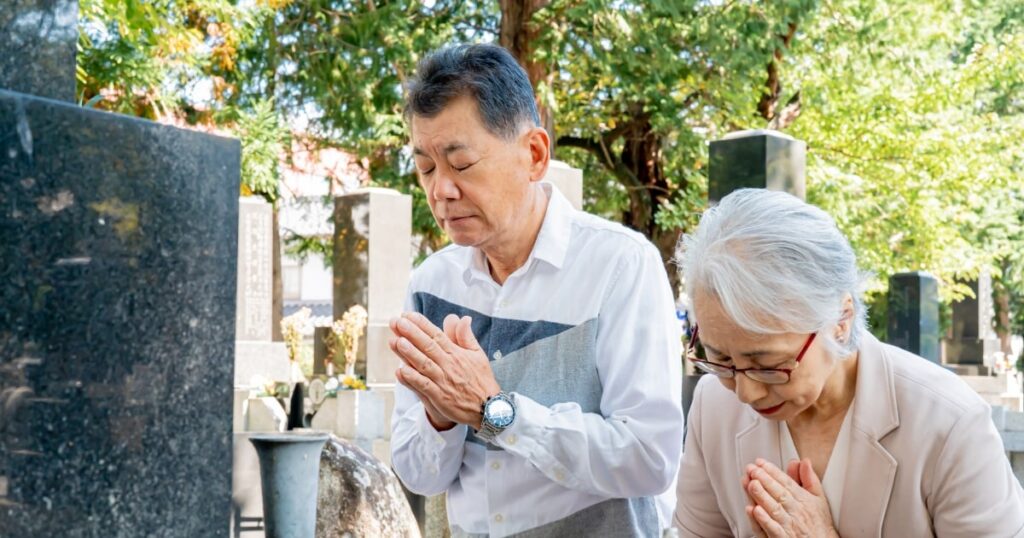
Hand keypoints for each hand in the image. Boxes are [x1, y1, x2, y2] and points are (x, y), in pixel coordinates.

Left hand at [389, 312, 499, 429]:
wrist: (489, 408)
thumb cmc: (481, 380)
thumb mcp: (478, 354)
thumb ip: (466, 336)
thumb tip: (462, 317)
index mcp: (456, 353)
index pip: (437, 335)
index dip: (422, 324)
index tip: (407, 315)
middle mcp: (449, 365)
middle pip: (428, 346)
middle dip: (411, 333)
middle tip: (397, 322)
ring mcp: (444, 381)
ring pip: (424, 364)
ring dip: (410, 353)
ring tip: (396, 341)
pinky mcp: (440, 397)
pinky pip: (424, 386)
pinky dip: (413, 379)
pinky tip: (401, 371)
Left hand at [743, 458, 838, 537]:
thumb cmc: (818, 522)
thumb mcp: (818, 498)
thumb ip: (809, 479)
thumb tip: (804, 461)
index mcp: (803, 499)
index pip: (786, 482)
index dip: (772, 471)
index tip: (760, 462)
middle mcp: (795, 511)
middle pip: (778, 493)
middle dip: (764, 480)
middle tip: (752, 469)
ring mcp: (788, 525)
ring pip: (773, 509)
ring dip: (762, 496)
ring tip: (751, 483)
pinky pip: (773, 529)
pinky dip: (763, 520)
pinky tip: (754, 510)